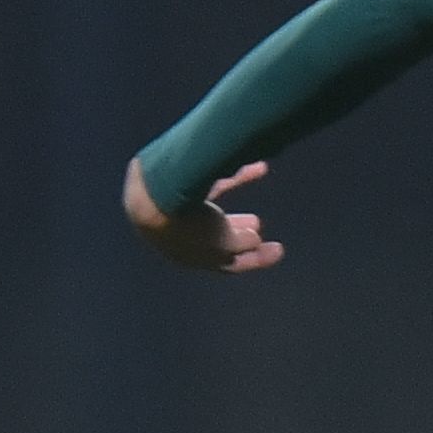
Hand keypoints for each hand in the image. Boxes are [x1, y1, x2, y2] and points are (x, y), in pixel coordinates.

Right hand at [124, 156, 285, 272]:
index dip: (254, 259)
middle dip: (239, 237)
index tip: (279, 249)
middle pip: (216, 240)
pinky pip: (213, 181)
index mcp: (190, 257)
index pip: (227, 264)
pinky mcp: (178, 183)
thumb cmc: (190, 226)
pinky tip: (261, 168)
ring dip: (235, 213)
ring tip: (255, 212)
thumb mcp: (222, 243)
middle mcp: (181, 236)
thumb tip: (252, 240)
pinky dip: (236, 176)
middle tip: (259, 230)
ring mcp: (177, 209)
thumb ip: (239, 244)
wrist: (153, 195)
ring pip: (212, 213)